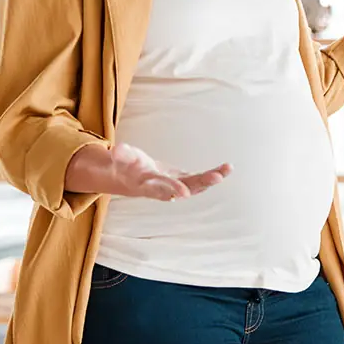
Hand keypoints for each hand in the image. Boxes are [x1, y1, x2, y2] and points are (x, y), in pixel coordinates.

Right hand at [66, 142, 229, 200]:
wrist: (134, 177)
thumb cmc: (126, 166)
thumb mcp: (122, 158)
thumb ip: (122, 154)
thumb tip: (116, 149)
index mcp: (149, 184)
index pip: (161, 189)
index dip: (172, 190)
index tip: (184, 193)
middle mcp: (166, 188)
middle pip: (185, 188)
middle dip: (201, 183)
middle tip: (216, 178)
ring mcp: (177, 185)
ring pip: (197, 185)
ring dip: (212, 178)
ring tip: (227, 169)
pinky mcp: (185, 180)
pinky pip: (202, 179)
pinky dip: (214, 174)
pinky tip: (227, 168)